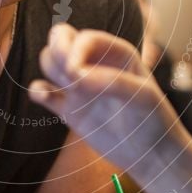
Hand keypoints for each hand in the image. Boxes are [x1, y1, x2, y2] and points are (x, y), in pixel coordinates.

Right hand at [28, 24, 189, 172]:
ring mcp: (80, 86)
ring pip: (49, 62)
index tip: (75, 71)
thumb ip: (112, 82)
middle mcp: (94, 64)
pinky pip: (42, 90)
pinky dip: (37, 90)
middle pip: (60, 40)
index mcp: (115, 53)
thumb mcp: (143, 97)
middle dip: (56, 51)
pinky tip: (45, 97)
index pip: (84, 38)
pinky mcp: (68, 108)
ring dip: (50, 69)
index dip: (74, 49)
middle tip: (68, 76)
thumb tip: (76, 76)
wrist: (151, 155)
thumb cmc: (154, 120)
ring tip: (69, 91)